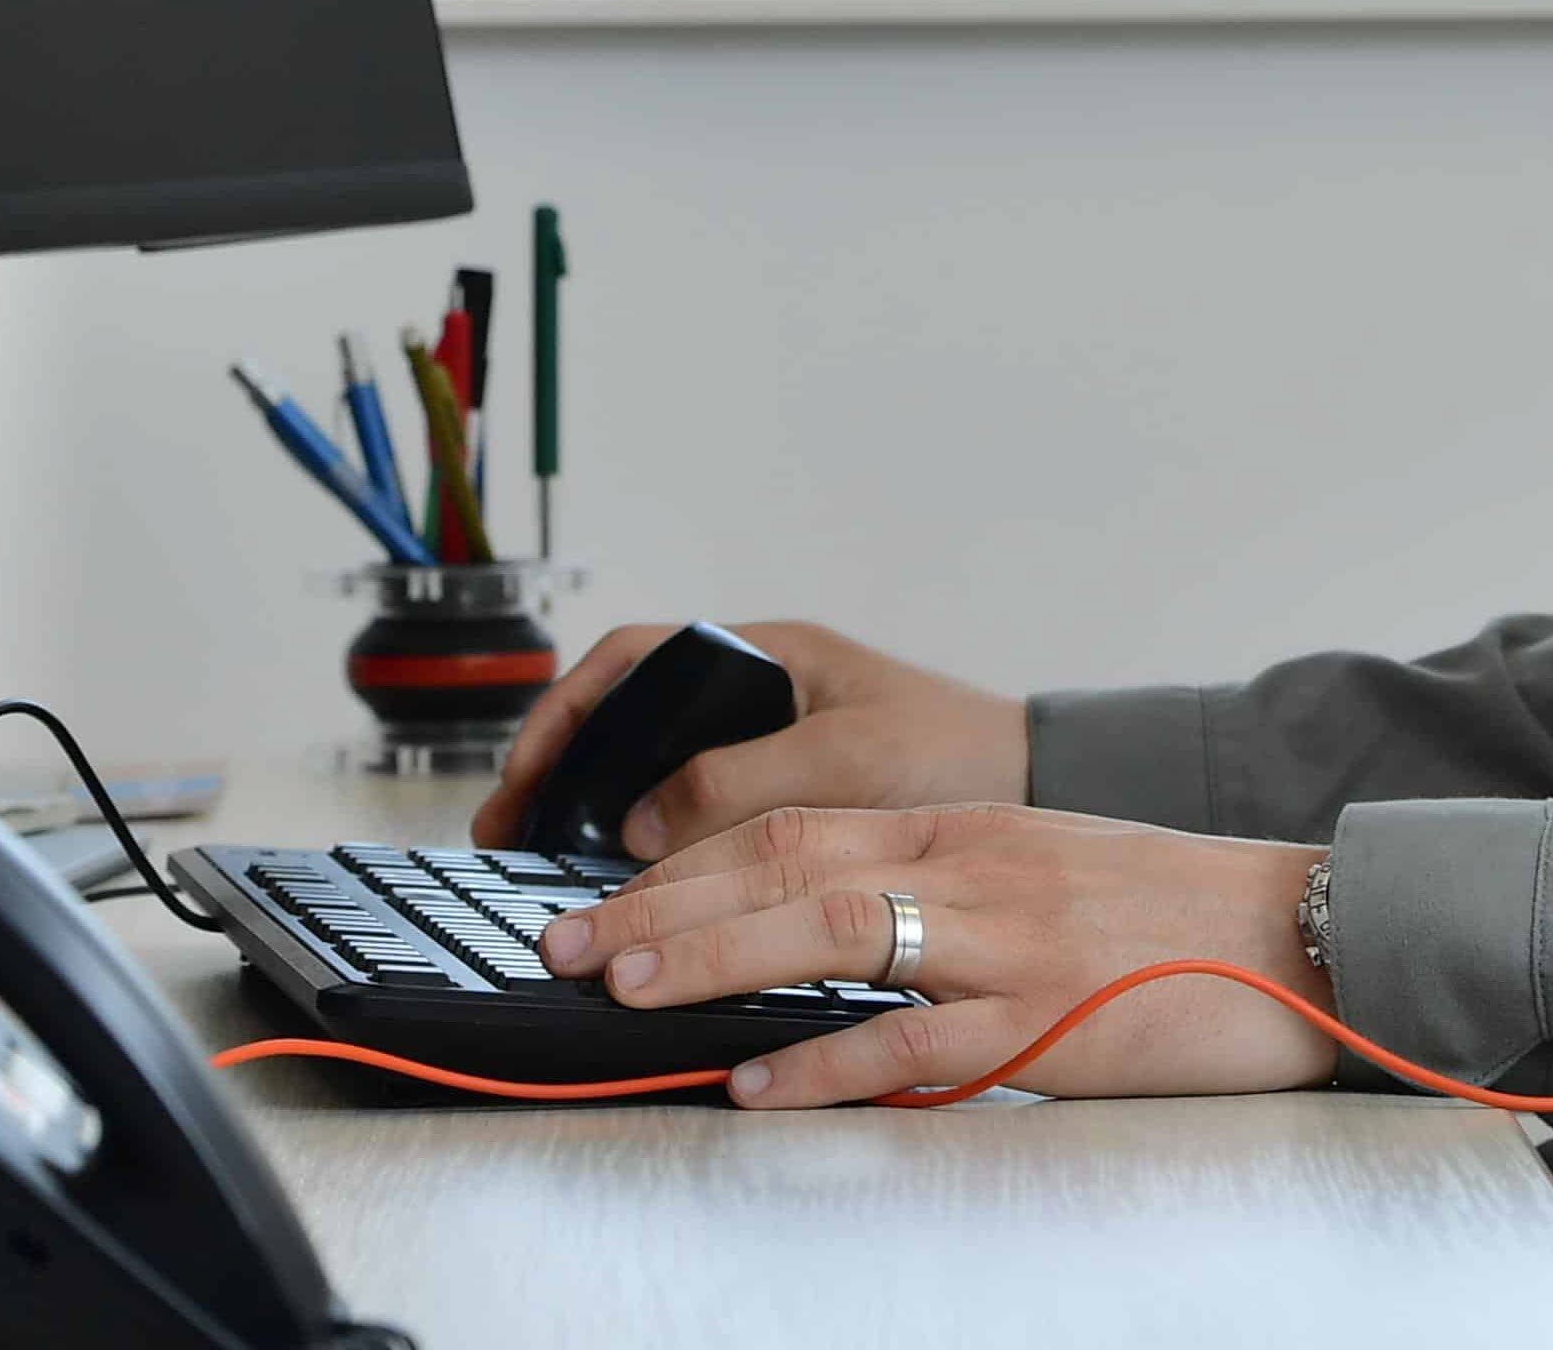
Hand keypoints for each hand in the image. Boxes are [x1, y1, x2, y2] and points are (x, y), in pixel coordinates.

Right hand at [473, 618, 1028, 860]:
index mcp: (768, 655)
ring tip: (553, 871)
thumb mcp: (849, 757)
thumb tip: (644, 827)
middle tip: (509, 834)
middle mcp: (759, 695)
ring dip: (601, 820)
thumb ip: (747, 784)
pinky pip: (698, 824)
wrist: (1043, 791)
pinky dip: (656, 857)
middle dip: (561, 772)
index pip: (632, 661)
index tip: (525, 771)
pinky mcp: (791, 809)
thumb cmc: (961, 753)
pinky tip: (637, 897)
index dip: (567, 711)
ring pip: (656, 780)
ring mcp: (771, 751)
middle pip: (627, 723)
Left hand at [535, 802, 1336, 1107]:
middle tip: (561, 942)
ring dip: (710, 960)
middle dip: (655, 906)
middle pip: (782, 866)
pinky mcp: (1045, 1021)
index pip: (791, 825)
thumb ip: (941, 892)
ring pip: (828, 934)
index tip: (596, 896)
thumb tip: (823, 932)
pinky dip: (824, 1063)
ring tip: (623, 989)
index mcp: (964, 830)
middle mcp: (972, 869)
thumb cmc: (1175, 916)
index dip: (680, 862)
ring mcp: (1006, 943)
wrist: (1305, 933)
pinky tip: (759, 1081)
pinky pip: (912, 1042)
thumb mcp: (1043, 874)